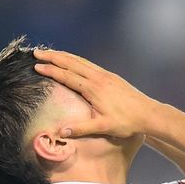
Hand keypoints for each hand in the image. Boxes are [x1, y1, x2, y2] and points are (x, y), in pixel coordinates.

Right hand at [33, 49, 158, 138]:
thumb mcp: (104, 127)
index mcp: (94, 89)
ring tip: (50, 52)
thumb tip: (61, 131)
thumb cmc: (127, 122)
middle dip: (53, 57)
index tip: (36, 66)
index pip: (67, 76)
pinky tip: (72, 60)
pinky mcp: (110, 76)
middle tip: (36, 52)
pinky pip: (89, 64)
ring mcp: (105, 75)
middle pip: (71, 63)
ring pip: (80, 61)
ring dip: (63, 56)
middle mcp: (98, 78)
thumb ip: (82, 128)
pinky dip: (76, 60)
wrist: (148, 113)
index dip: (51, 70)